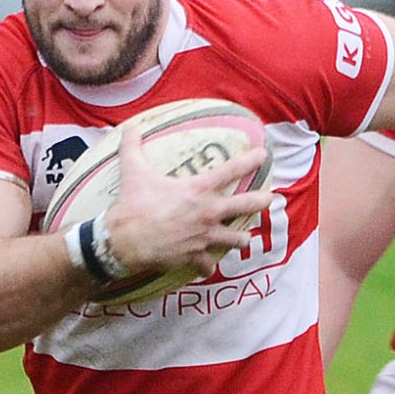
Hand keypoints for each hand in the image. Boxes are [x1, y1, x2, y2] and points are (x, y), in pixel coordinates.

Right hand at [102, 120, 269, 280]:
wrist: (124, 241)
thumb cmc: (132, 205)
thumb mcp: (132, 171)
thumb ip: (133, 147)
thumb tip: (130, 126)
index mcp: (198, 190)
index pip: (231, 170)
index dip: (250, 160)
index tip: (263, 155)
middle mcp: (208, 213)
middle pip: (247, 206)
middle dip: (261, 201)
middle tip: (269, 199)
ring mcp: (204, 237)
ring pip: (236, 240)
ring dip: (240, 239)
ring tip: (244, 238)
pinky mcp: (194, 257)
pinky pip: (208, 265)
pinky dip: (207, 266)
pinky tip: (207, 267)